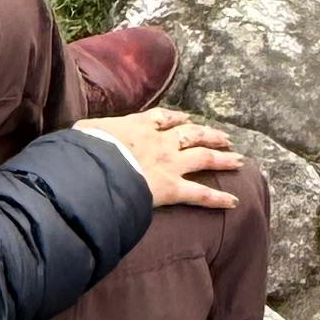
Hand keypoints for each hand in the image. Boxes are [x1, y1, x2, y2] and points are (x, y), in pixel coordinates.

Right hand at [83, 109, 243, 210]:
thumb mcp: (84, 130)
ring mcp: (169, 164)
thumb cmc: (86, 148)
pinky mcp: (173, 188)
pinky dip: (218, 198)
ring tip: (239, 160)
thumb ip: (89, 130)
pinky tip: (234, 201)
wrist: (96, 165)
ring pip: (203, 158)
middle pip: (191, 134)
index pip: (163, 118)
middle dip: (209, 135)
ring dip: (223, 158)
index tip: (187, 119)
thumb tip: (80, 132)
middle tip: (225, 137)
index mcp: (138, 126)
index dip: (177, 119)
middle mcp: (159, 142)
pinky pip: (200, 194)